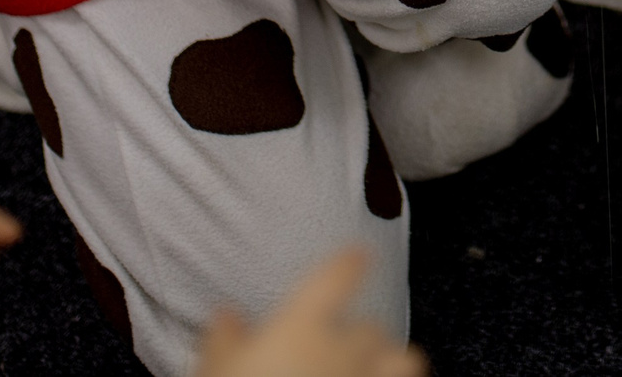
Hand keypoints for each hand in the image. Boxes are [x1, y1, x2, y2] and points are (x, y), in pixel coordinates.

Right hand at [193, 248, 425, 376]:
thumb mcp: (216, 369)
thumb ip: (224, 340)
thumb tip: (225, 316)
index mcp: (303, 327)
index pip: (338, 276)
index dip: (350, 263)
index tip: (358, 255)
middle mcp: (344, 351)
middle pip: (371, 327)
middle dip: (362, 336)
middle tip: (342, 348)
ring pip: (405, 359)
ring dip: (395, 362)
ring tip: (379, 369)